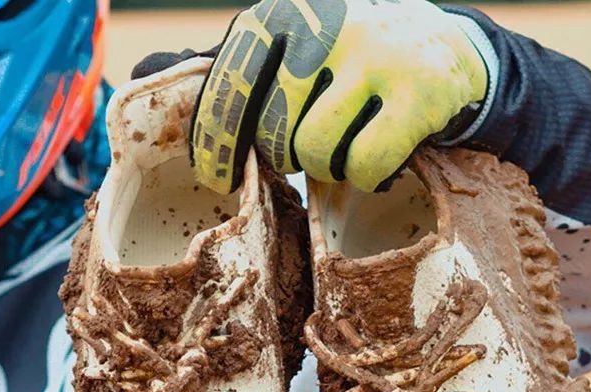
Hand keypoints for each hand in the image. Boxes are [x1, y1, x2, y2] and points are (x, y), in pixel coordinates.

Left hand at [191, 0, 486, 193]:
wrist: (447, 48)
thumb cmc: (348, 57)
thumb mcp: (289, 44)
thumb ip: (227, 64)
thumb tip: (143, 72)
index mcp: (282, 9)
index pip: (227, 88)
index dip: (218, 144)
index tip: (223, 177)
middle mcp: (325, 21)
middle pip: (272, 132)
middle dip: (286, 155)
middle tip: (311, 143)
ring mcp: (376, 54)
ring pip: (315, 153)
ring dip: (328, 167)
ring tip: (349, 142)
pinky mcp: (418, 93)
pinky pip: (363, 166)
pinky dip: (366, 176)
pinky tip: (379, 156)